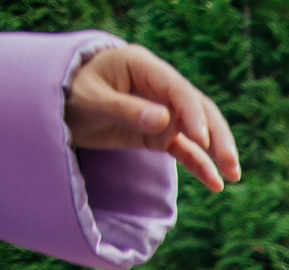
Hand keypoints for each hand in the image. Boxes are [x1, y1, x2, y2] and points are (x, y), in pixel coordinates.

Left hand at [65, 43, 240, 191]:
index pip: (177, 90)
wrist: (57, 106)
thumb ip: (127, 110)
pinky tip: (216, 184)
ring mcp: (162, 111)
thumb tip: (164, 121)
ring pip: (199, 131)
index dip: (193, 114)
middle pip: (198, 110)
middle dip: (217, 136)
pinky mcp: (159, 134)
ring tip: (232, 176)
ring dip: (217, 153)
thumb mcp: (92, 101)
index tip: (202, 140)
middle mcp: (159, 87)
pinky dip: (200, 165)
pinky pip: (184, 150)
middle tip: (229, 162)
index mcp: (143, 67)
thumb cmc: (70, 94)